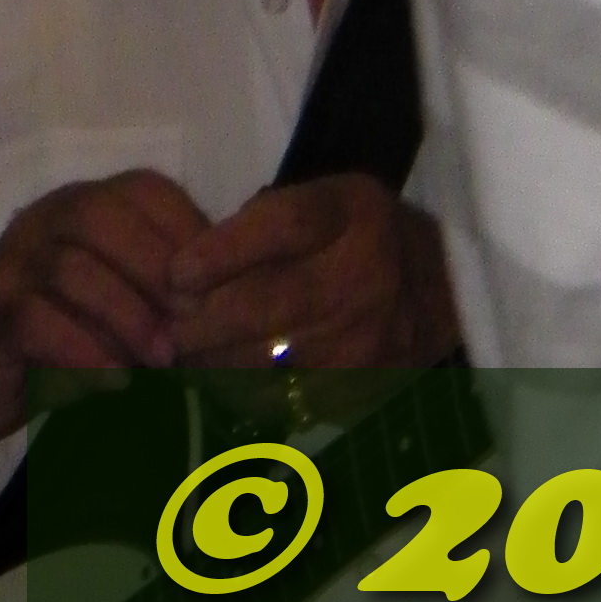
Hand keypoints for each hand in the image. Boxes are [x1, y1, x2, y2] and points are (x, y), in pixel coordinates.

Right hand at [0, 171, 208, 451]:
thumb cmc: (72, 336)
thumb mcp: (127, 301)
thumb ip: (169, 285)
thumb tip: (243, 294)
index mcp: (88, 201)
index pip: (147, 190)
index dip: (188, 230)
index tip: (220, 283)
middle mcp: (46, 217)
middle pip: (105, 217)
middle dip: (157, 271)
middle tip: (192, 323)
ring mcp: (11, 262)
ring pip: (72, 269)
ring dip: (127, 316)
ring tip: (161, 359)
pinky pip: (35, 320)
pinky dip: (83, 350)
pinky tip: (115, 380)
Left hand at [166, 179, 459, 371]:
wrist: (432, 288)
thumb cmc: (352, 237)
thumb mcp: (321, 203)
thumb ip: (259, 226)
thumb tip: (183, 277)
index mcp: (352, 213)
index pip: (285, 227)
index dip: (224, 251)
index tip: (176, 273)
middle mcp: (364, 272)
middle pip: (269, 302)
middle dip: (204, 321)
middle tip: (167, 330)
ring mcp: (366, 335)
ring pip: (267, 361)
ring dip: (214, 362)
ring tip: (189, 355)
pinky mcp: (359, 385)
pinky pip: (282, 398)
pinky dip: (244, 391)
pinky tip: (228, 377)